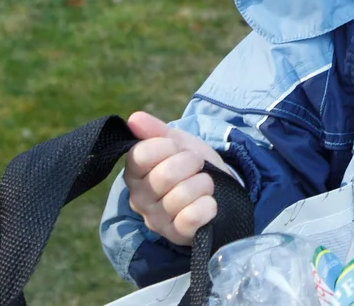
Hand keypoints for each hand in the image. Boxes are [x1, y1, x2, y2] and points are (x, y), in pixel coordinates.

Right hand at [122, 111, 225, 245]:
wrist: (219, 189)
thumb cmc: (192, 165)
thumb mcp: (177, 142)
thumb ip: (155, 130)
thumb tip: (135, 118)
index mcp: (134, 173)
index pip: (141, 155)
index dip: (166, 146)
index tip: (177, 148)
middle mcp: (139, 199)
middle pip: (165, 174)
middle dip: (190, 163)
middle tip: (197, 165)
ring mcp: (157, 220)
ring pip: (182, 195)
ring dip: (203, 183)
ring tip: (203, 184)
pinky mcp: (176, 235)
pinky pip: (191, 218)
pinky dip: (207, 206)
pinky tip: (208, 203)